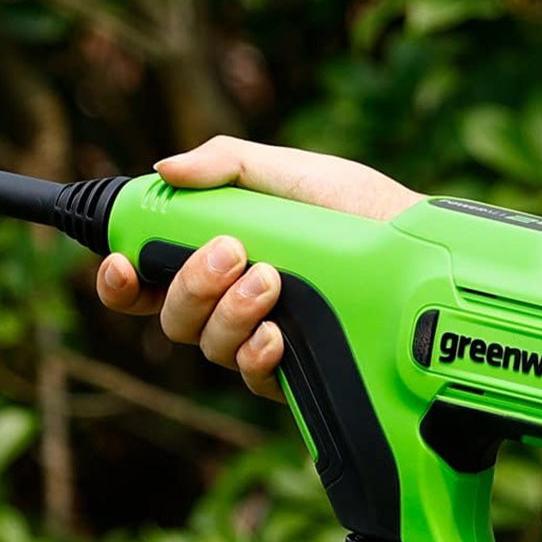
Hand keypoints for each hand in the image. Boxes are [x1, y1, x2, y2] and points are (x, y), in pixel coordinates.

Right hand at [95, 136, 421, 399]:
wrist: (422, 252)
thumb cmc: (361, 209)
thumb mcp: (297, 174)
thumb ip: (230, 165)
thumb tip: (166, 168)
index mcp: (222, 254)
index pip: (151, 276)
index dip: (120, 278)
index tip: (119, 262)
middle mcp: (233, 302)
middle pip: (171, 315)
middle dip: (190, 284)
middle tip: (231, 250)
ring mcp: (263, 338)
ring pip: (208, 346)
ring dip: (228, 313)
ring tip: (271, 280)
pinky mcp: (296, 372)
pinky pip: (252, 376)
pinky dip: (256, 355)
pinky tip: (277, 335)